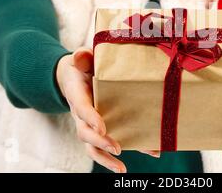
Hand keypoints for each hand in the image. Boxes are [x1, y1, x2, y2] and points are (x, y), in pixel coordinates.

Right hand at [56, 48, 125, 172]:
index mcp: (77, 95)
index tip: (102, 126)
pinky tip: (147, 154)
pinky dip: (121, 154)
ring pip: (93, 147)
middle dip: (100, 142)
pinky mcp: (100, 130)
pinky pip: (107, 146)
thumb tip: (80, 54)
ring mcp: (89, 125)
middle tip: (116, 147)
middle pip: (85, 133)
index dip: (90, 118)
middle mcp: (80, 114)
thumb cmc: (82, 67)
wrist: (75, 76)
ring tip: (122, 168)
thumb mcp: (82, 59)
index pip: (81, 108)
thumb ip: (83, 56)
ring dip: (107, 158)